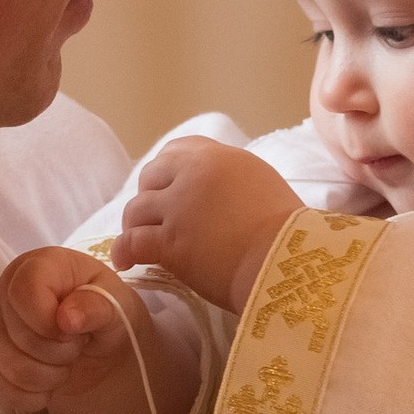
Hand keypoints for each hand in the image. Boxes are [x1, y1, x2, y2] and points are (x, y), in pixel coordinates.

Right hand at [0, 246, 135, 413]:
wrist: (98, 342)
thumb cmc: (106, 311)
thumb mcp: (117, 304)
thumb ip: (99, 305)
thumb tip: (68, 318)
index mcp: (37, 266)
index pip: (24, 292)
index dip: (49, 321)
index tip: (74, 328)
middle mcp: (7, 292)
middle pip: (20, 336)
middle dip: (59, 351)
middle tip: (77, 343)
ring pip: (11, 368)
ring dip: (49, 376)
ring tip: (65, 362)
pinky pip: (4, 389)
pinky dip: (34, 396)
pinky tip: (50, 384)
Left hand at [117, 138, 302, 310]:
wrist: (285, 261)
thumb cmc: (288, 232)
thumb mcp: (262, 184)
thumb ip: (233, 179)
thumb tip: (220, 190)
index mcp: (219, 157)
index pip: (176, 150)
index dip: (166, 171)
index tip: (168, 189)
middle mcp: (193, 175)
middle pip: (150, 175)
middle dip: (149, 196)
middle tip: (155, 218)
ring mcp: (178, 207)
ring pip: (136, 209)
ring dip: (135, 225)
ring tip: (139, 241)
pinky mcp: (169, 241)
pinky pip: (132, 241)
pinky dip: (124, 252)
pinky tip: (126, 263)